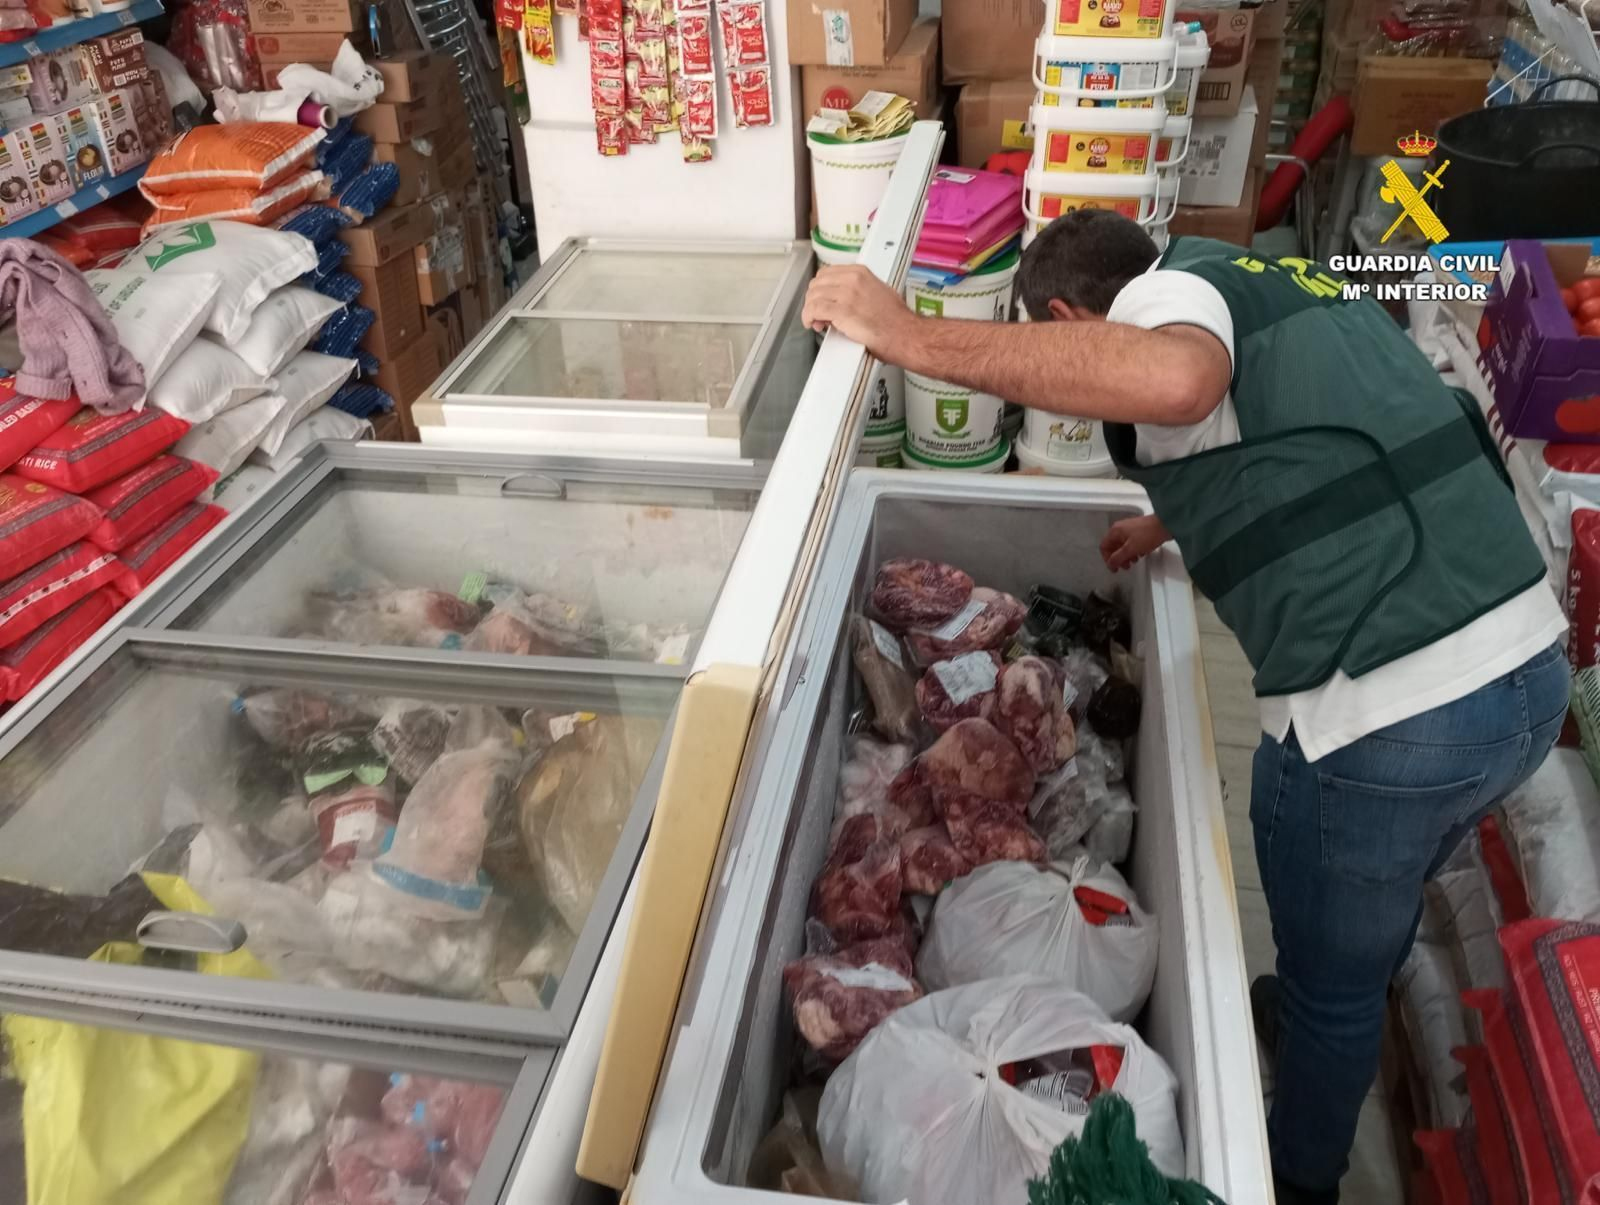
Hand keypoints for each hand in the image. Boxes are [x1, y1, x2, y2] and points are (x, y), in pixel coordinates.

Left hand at [802, 265, 917, 359]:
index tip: (822, 299)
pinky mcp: (841, 311)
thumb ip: (859, 290)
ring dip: (810, 310)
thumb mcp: (879, 292)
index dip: (821, 289)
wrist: (904, 334)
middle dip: (814, 299)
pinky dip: (808, 318)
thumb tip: (846, 298)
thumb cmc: (896, 321)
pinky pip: (813, 310)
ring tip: (818, 322)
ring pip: (813, 297)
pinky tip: (813, 324)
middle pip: (817, 284)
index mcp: (860, 273)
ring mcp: (846, 294)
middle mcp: (852, 280)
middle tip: (819, 314)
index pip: (827, 273)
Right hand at [1101, 515, 1170, 572]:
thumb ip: (1118, 558)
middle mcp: (1120, 529)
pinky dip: (1134, 550)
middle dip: (1119, 558)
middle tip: (1126, 566)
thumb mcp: (1130, 549)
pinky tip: (1141, 554)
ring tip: (1135, 561)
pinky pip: (1132, 543)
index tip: (1114, 568)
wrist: (1166, 525)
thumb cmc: (1147, 534)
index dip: (1107, 559)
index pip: (1104, 547)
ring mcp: (1130, 529)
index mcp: (1115, 531)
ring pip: (1123, 546)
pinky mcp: (1139, 531)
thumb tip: (1110, 564)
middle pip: (1114, 547)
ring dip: (1127, 556)